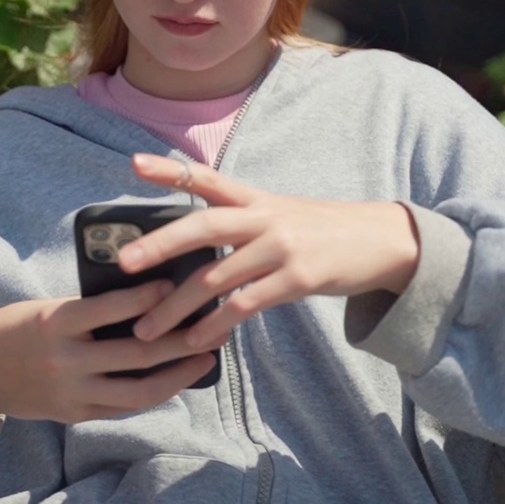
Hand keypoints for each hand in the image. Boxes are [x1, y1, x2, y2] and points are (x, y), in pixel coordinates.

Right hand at [0, 280, 218, 423]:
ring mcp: (72, 394)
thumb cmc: (17, 328)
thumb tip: (147, 300)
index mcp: (57, 323)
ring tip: (205, 359)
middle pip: (137, 354)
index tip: (178, 284)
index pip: (111, 308)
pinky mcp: (74, 415)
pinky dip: (153, 394)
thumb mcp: (49, 308)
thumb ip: (90, 311)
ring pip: (139, 392)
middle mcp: (66, 361)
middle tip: (214, 327)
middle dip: (182, 342)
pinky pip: (124, 407)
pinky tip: (176, 380)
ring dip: (178, 376)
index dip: (148, 298)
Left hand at [120, 154, 419, 349]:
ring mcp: (281, 247)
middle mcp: (263, 217)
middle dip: (160, 244)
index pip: (207, 178)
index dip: (171, 170)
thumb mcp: (280, 213)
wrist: (380, 241)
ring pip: (217, 275)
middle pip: (203, 225)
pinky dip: (216, 324)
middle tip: (124, 262)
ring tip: (147, 330)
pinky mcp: (298, 278)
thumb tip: (192, 242)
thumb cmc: (321, 230)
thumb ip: (240, 221)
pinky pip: (246, 304)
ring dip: (177, 306)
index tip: (135, 163)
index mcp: (255, 198)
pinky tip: (196, 339)